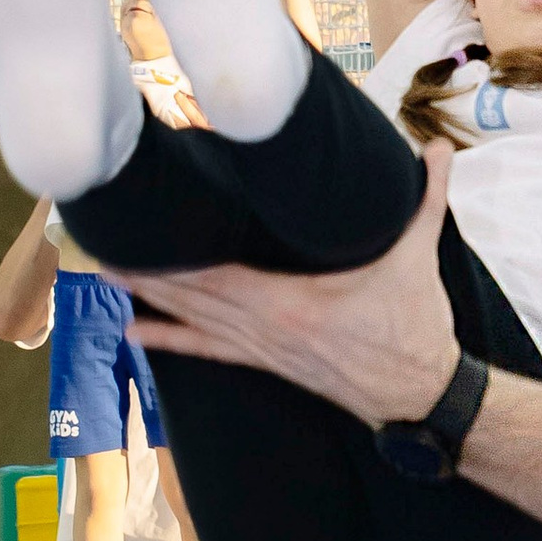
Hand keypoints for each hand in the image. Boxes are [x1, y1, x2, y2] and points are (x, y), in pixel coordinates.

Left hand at [124, 141, 464, 423]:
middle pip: (194, 295)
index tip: (144, 229)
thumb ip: (428, 198)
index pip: (220, 273)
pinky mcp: (269, 362)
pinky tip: (134, 332)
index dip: (178, 254)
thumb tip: (440, 145)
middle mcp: (267, 329)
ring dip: (149, 296)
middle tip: (101, 244)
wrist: (422, 395)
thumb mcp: (419, 257)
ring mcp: (264, 348)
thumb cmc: (415, 326)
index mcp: (293, 303)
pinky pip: (211, 350)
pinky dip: (172, 341)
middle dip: (147, 270)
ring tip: (104, 273)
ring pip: (194, 319)